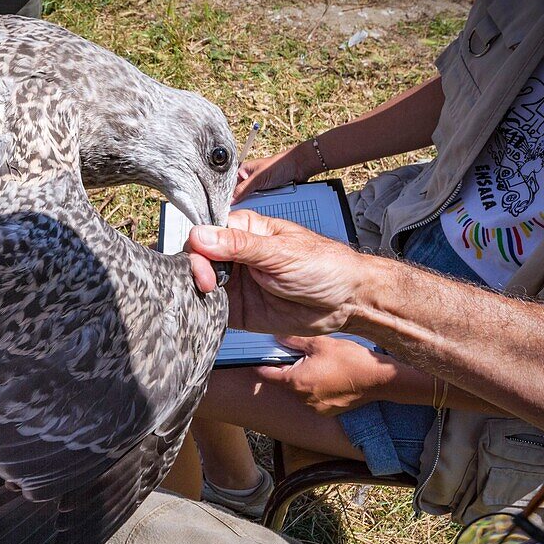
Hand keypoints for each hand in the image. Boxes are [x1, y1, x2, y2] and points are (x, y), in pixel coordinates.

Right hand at [185, 210, 374, 335]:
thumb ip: (239, 245)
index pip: (206, 234)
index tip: (203, 265)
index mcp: (245, 231)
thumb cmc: (325, 267)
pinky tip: (208, 313)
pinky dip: (204, 311)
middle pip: (198, 259)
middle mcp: (236, 256)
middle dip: (195, 271)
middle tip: (207, 285)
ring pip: (200, 284)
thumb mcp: (280, 253)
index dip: (198, 248)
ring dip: (197, 292)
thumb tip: (201, 235)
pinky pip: (212, 309)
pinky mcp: (238, 309)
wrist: (347, 302)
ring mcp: (236, 283)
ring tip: (207, 299)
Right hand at [234, 142, 318, 201]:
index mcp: (242, 171)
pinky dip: (261, 204)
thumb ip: (242, 189)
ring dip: (253, 203)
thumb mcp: (258, 179)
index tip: (227, 205)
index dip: (228, 195)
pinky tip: (262, 205)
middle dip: (241, 201)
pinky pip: (260, 202)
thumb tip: (230, 200)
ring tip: (257, 202)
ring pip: (249, 200)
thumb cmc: (278, 165)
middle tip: (242, 205)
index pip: (229, 186)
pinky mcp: (265, 193)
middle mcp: (248, 179)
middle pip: (239, 195)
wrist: (299, 167)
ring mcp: (257, 187)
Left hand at [255, 336, 399, 415]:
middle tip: (299, 355)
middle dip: (288, 369)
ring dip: (302, 379)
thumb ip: (294, 341)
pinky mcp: (327, 411)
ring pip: (299, 391)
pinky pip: (313, 398)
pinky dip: (315, 388)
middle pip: (284, 383)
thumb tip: (277, 337)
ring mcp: (315, 408)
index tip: (261, 357)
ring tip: (317, 365)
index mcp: (295, 382)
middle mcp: (302, 399)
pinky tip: (328, 376)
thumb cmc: (350, 360)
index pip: (267, 375)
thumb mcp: (320, 344)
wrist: (379, 380)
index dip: (263, 364)